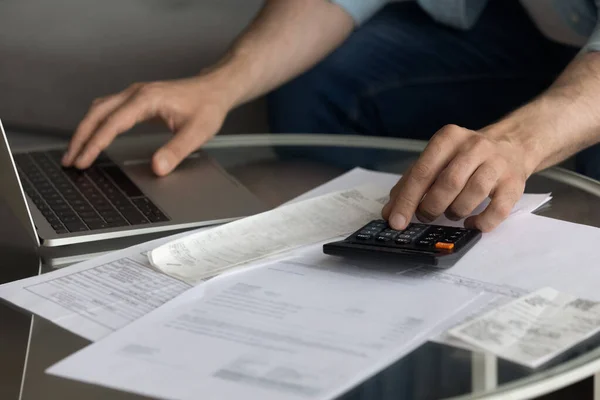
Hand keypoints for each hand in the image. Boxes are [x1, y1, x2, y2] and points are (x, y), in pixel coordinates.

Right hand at [61, 76, 230, 175]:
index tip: (83, 160)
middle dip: (80, 138)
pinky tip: (93, 137)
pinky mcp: (138, 99)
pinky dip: (96, 124)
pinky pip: (108, 110)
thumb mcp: (197, 132)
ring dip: (85, 130)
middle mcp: (136, 93)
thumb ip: (176, 151)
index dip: (95, 144)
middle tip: (69, 161)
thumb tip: (157, 168)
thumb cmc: (208, 107)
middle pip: (97, 114)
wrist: (215, 89)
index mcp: (147, 99)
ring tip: (75, 153)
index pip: (112, 123)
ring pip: (99, 110)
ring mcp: (135, 94)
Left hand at [382, 124, 534, 231]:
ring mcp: (497, 163)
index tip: (397, 221)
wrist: (513, 144)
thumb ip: (411, 183)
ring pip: (473, 194)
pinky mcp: (514, 183)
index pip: (423, 171)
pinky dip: (481, 222)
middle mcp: (474, 146)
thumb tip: (390, 212)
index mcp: (448, 138)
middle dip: (431, 207)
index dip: (408, 199)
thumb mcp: (436, 161)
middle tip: (426, 216)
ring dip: (455, 212)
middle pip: (448, 183)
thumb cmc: (465, 157)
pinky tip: (471, 223)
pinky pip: (498, 209)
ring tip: (450, 214)